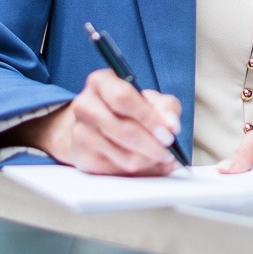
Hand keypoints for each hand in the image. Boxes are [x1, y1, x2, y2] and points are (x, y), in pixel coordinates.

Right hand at [26, 68, 181, 174]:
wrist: (93, 125)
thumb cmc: (126, 109)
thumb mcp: (148, 99)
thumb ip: (165, 107)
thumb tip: (172, 126)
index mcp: (100, 82)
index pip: (122, 97)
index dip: (149, 117)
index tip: (169, 132)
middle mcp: (84, 105)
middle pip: (123, 130)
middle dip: (152, 144)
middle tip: (170, 150)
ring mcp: (80, 134)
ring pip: (123, 156)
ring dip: (149, 160)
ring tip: (163, 157)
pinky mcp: (84, 159)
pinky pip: (119, 171)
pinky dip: (141, 171)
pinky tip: (150, 163)